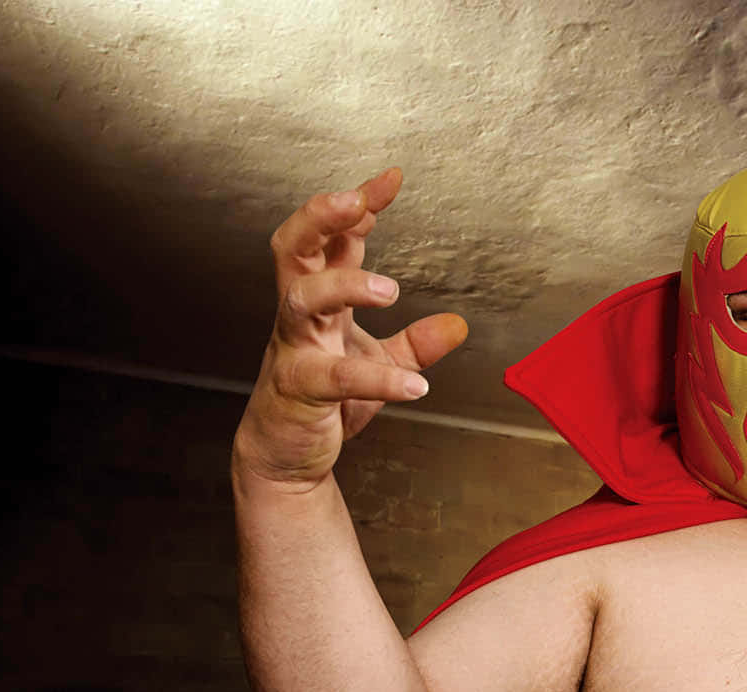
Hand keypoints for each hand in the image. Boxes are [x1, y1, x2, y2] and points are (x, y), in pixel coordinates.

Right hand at [236, 167, 468, 486]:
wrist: (287, 457)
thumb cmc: (323, 402)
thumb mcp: (378, 364)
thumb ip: (415, 343)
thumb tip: (458, 324)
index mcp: (320, 300)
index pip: (333, 238)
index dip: (358, 204)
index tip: (391, 178)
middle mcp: (300, 316)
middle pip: (293, 247)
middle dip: (321, 216)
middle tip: (356, 200)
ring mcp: (293, 349)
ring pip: (302, 299)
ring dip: (345, 285)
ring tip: (391, 291)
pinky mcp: (298, 389)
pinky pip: (335, 376)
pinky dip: (379, 378)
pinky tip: (416, 386)